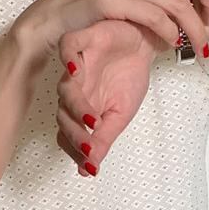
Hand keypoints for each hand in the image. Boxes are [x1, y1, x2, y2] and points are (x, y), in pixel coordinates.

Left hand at [56, 22, 155, 174]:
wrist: (144, 43)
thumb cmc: (130, 75)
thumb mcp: (122, 113)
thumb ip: (104, 139)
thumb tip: (90, 168)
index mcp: (83, 109)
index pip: (68, 134)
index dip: (75, 150)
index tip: (89, 165)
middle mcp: (76, 90)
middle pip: (63, 115)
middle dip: (76, 135)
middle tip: (90, 148)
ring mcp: (77, 67)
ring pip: (65, 88)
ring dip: (76, 106)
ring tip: (93, 120)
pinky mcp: (82, 41)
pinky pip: (67, 47)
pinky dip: (68, 59)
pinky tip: (76, 72)